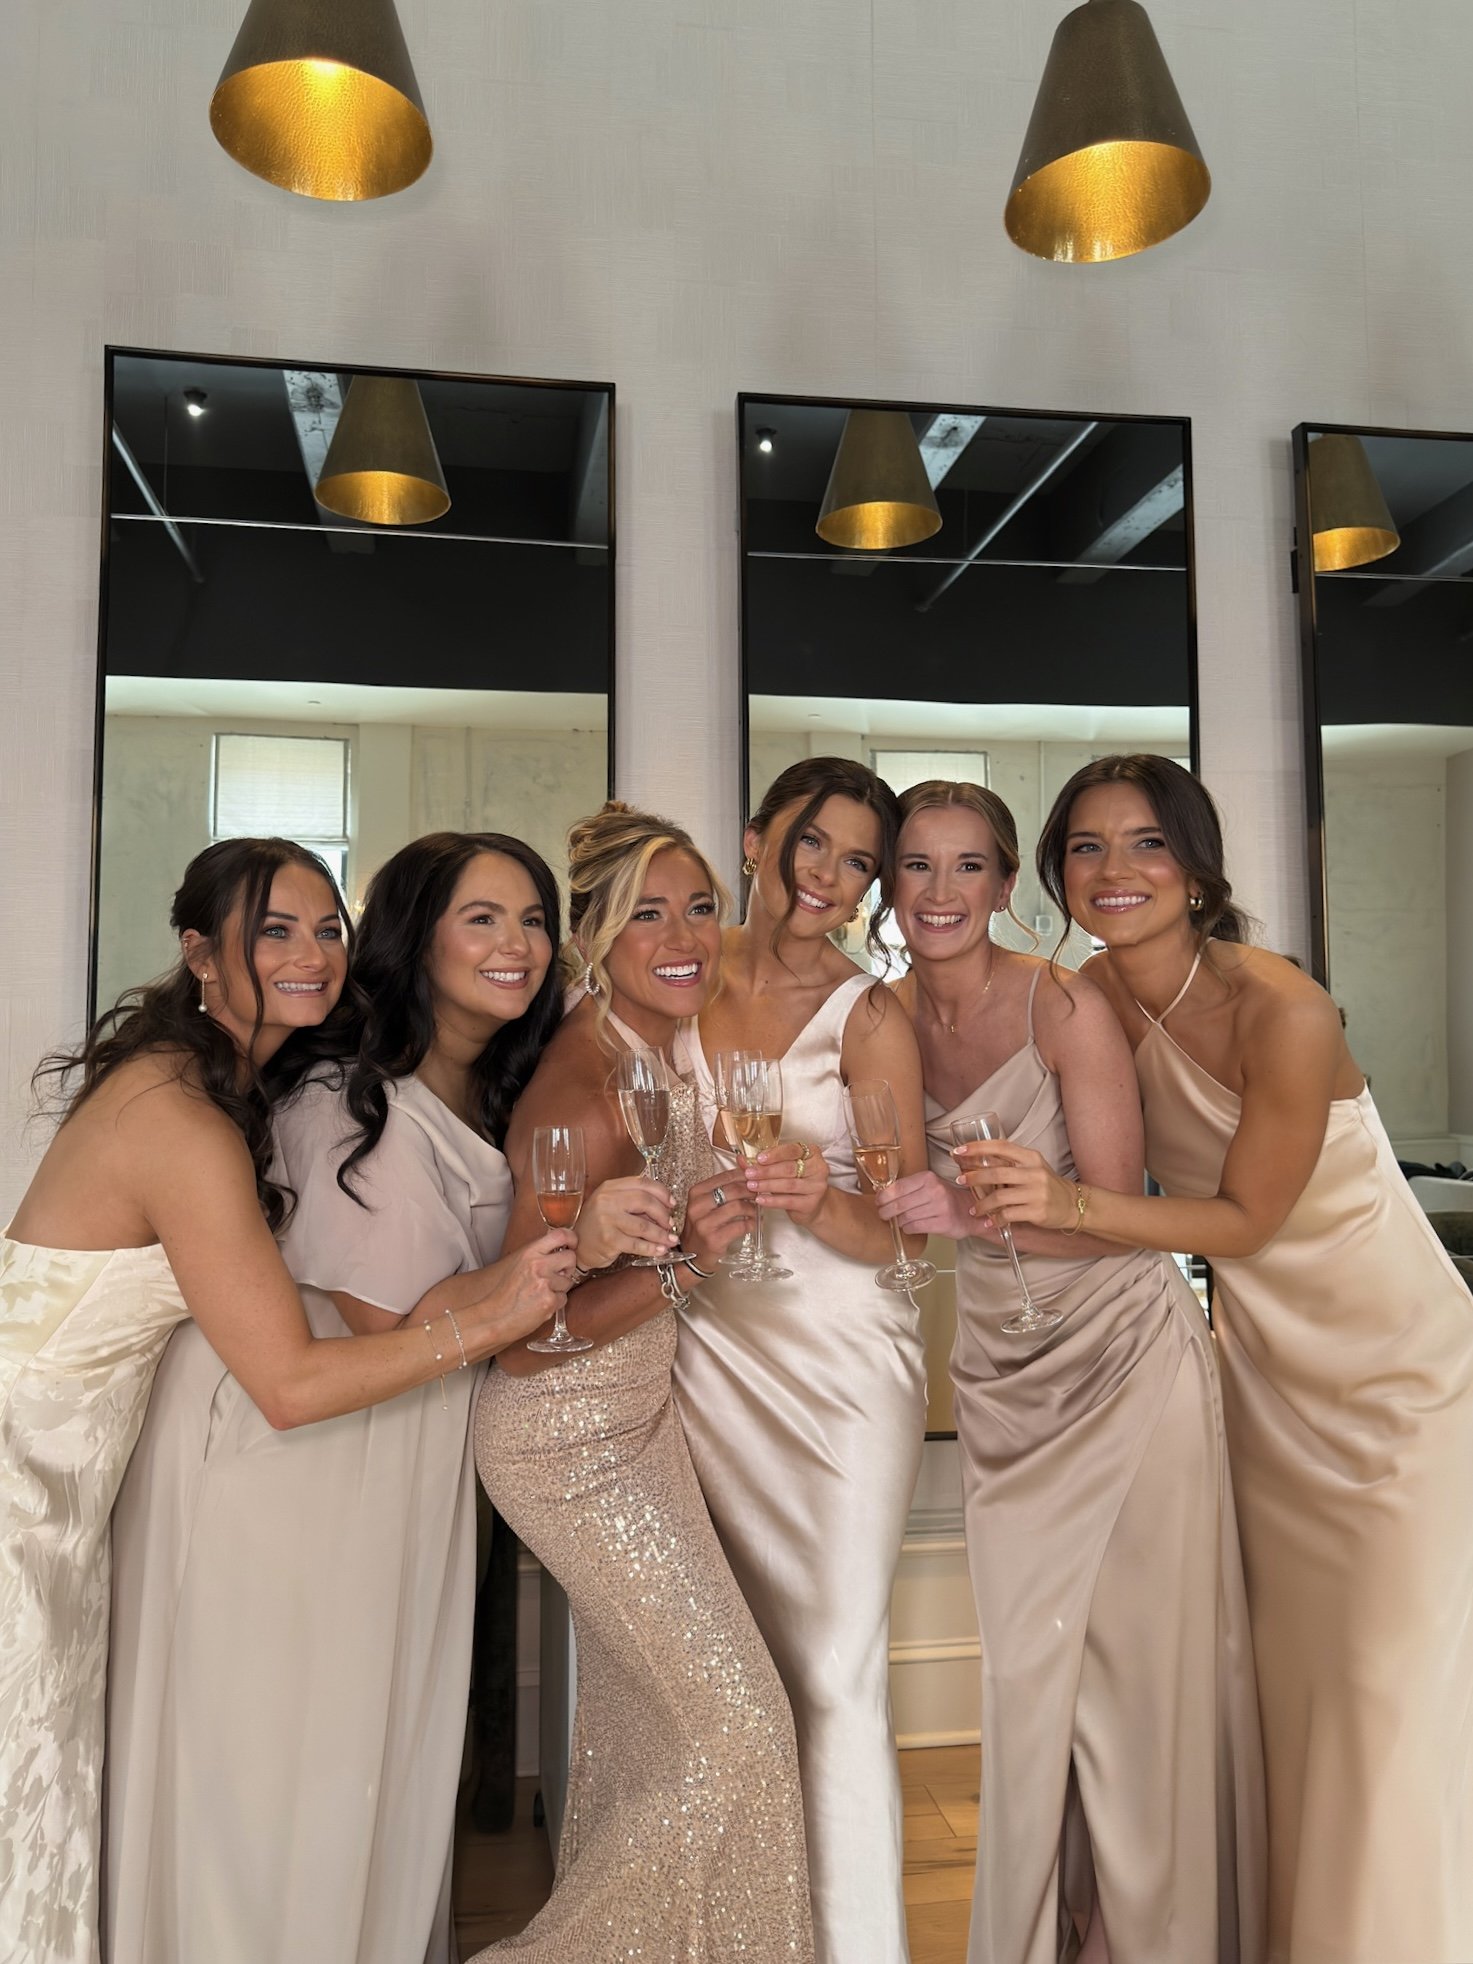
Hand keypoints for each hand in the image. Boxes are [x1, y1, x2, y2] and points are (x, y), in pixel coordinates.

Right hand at [469, 1229, 578, 1353]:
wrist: (491, 1316)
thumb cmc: (501, 1292)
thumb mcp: (515, 1263)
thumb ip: (536, 1255)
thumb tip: (558, 1251)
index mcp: (529, 1252)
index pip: (560, 1235)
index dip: (572, 1239)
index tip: (573, 1244)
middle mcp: (539, 1265)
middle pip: (571, 1258)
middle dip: (567, 1268)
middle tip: (557, 1275)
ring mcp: (545, 1283)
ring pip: (568, 1281)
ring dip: (559, 1288)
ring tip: (540, 1294)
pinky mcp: (549, 1301)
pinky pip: (563, 1299)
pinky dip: (554, 1303)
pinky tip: (539, 1305)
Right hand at [575, 1175, 675, 1268]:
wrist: (577, 1246)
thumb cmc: (599, 1225)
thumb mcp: (612, 1205)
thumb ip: (634, 1202)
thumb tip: (665, 1208)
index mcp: (610, 1187)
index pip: (642, 1183)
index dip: (662, 1192)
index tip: (672, 1203)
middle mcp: (607, 1200)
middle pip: (645, 1201)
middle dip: (663, 1214)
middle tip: (671, 1224)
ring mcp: (606, 1219)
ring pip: (644, 1226)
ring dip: (662, 1235)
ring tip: (671, 1241)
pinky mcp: (609, 1239)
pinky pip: (637, 1244)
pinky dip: (652, 1248)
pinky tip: (661, 1250)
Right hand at [681, 1170, 758, 1268]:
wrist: (693, 1254)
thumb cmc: (704, 1225)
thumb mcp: (708, 1202)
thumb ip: (725, 1184)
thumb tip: (744, 1161)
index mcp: (696, 1192)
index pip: (726, 1176)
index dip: (745, 1176)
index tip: (757, 1179)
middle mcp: (697, 1206)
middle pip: (733, 1190)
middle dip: (751, 1191)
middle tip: (761, 1194)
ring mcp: (704, 1223)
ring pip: (738, 1207)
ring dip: (753, 1208)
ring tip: (757, 1210)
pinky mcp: (714, 1239)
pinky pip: (740, 1226)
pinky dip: (751, 1224)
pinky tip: (754, 1223)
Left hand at [743, 1138, 830, 1225]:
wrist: (813, 1205)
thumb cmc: (796, 1181)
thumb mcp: (783, 1168)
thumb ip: (764, 1163)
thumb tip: (742, 1160)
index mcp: (812, 1153)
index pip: (793, 1150)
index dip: (774, 1154)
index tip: (759, 1158)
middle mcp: (818, 1168)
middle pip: (789, 1168)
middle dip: (766, 1171)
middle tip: (750, 1173)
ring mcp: (817, 1187)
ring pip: (788, 1185)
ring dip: (767, 1185)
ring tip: (752, 1186)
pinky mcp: (811, 1203)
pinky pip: (788, 1201)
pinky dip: (772, 1200)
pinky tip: (760, 1199)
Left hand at [875, 1169, 973, 1239]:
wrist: (969, 1210)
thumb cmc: (944, 1198)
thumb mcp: (929, 1185)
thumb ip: (909, 1188)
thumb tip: (882, 1195)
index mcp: (928, 1178)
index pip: (898, 1187)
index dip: (884, 1196)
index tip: (879, 1201)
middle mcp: (934, 1190)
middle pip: (899, 1204)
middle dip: (886, 1211)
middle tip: (883, 1214)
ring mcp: (940, 1207)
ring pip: (906, 1217)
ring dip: (898, 1221)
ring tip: (899, 1221)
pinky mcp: (943, 1223)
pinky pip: (915, 1227)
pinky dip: (908, 1228)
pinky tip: (909, 1227)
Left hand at [954, 1139, 1074, 1231]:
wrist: (1073, 1204)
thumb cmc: (1047, 1184)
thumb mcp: (1032, 1167)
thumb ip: (1010, 1163)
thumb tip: (976, 1160)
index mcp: (1031, 1157)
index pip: (1001, 1147)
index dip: (978, 1148)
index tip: (960, 1151)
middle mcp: (1035, 1173)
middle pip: (997, 1173)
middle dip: (974, 1177)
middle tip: (961, 1180)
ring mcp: (1037, 1193)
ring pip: (1000, 1197)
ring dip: (982, 1204)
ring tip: (975, 1209)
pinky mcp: (1037, 1211)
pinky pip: (1009, 1215)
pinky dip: (995, 1219)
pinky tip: (989, 1221)